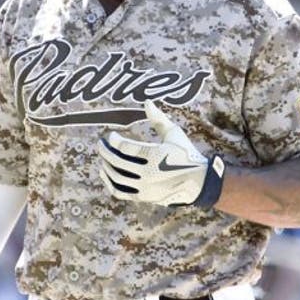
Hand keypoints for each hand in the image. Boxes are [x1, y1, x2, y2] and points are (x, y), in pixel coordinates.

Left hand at [98, 100, 225, 207]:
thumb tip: (146, 102)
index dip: (114, 141)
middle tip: (101, 144)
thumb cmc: (186, 154)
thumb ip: (158, 119)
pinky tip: (104, 173)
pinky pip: (120, 192)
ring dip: (106, 166)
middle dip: (105, 152)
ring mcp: (146, 187)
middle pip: (118, 162)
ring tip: (104, 157)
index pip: (126, 148)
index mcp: (157, 155)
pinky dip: (109, 183)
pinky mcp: (144, 197)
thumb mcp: (175, 134)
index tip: (111, 135)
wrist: (199, 182)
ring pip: (117, 177)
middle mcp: (150, 172)